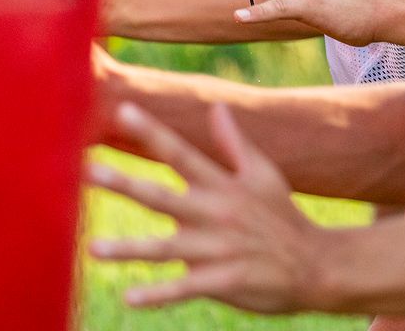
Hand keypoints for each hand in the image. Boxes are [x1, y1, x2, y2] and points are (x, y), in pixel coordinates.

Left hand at [88, 102, 329, 312]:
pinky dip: (159, 294)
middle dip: (125, 184)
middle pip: (162, 197)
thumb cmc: (283, 216)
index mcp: (223, 185)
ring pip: (166, 248)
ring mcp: (219, 250)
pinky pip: (185, 289)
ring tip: (94, 248)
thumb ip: (234, 143)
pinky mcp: (224, 282)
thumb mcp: (263, 174)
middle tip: (88, 172)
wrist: (316, 265)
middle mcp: (216, 213)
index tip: (122, 110)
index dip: (152, 132)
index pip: (181, 153)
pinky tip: (131, 297)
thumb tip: (216, 107)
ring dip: (129, 249)